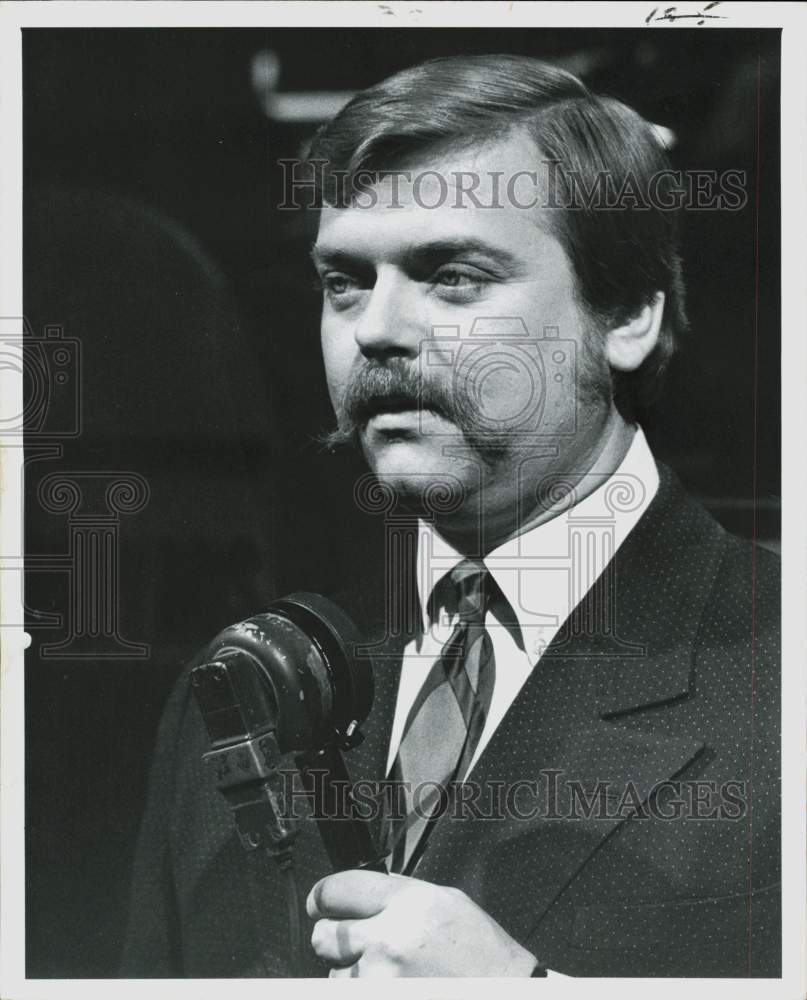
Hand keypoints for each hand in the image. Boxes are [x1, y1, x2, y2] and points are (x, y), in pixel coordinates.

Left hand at [306, 869, 537, 977]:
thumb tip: (363, 892)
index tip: (319, 903)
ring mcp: (381, 979)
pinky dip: (363, 990)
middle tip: (355, 943)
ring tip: (389, 973)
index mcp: (406, 902)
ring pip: (335, 975)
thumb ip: (400, 893)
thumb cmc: (482, 953)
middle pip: (325, 935)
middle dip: (335, 938)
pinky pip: (350, 994)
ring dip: (353, 974)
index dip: (323, 896)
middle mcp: (388, 939)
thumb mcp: (446, 900)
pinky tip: (392, 985)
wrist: (506, 993)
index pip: (337, 889)